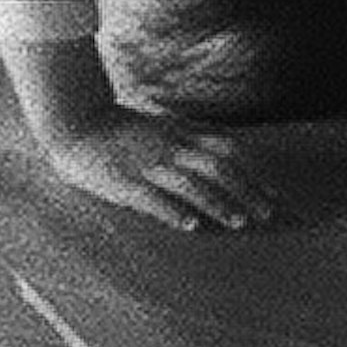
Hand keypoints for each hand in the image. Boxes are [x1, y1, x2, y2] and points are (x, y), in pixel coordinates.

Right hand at [40, 113, 279, 233]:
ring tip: (239, 222)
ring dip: (217, 202)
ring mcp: (146, 163)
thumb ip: (186, 136)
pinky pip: (151, 197)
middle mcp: (168, 147)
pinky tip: (190, 226)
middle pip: (217, 167)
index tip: (273, 192)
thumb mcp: (158, 125)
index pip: (226, 150)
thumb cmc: (116, 127)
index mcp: (177, 133)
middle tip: (266, 214)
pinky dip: (173, 211)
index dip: (252, 171)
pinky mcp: (124, 180)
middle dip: (245, 190)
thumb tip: (220, 149)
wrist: (73, 120)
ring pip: (190, 183)